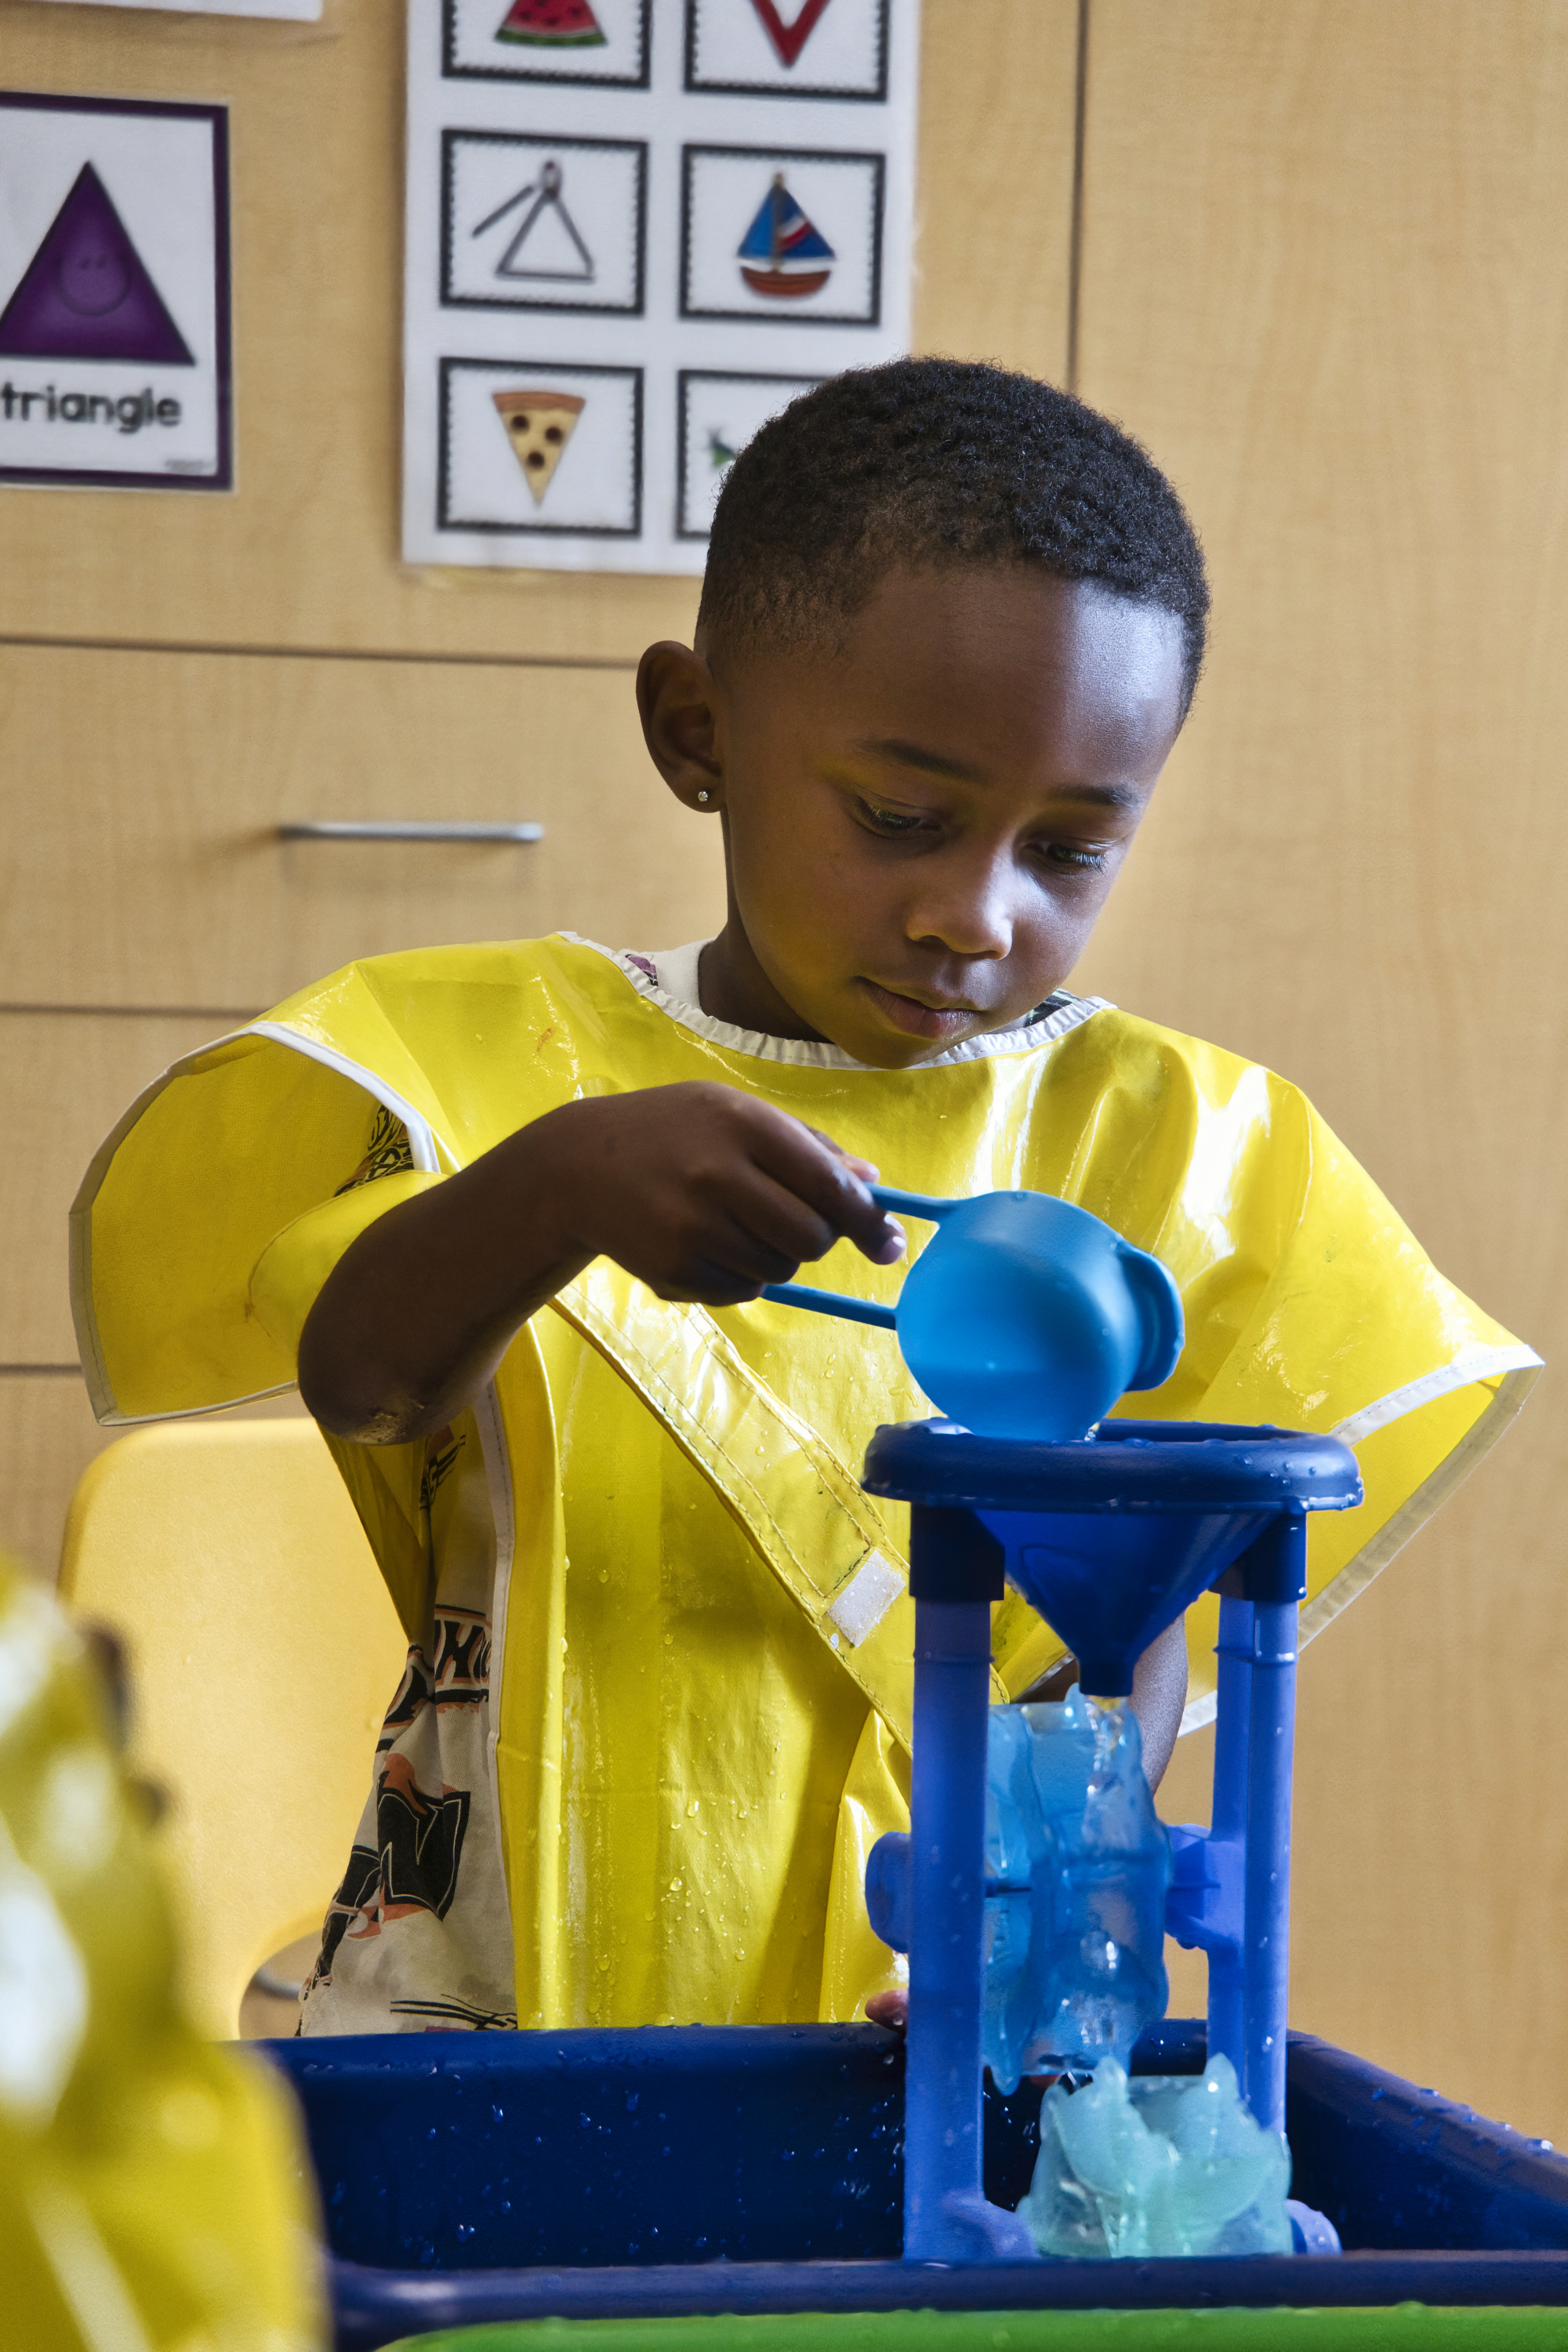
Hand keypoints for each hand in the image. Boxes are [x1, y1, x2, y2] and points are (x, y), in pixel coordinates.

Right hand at [532, 1081, 905, 1305]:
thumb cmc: (672, 1130)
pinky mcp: (674, 1269)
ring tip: (734, 1222)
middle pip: (812, 1239)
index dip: (870, 1223)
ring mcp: (693, 1227)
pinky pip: (743, 1290)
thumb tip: (870, 1184)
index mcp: (745, 1126)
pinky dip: (741, 1274)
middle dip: (816, 1239)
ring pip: (779, 1269)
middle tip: (794, 1222)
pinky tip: (706, 1242)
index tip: (890, 1244)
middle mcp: (719, 1176)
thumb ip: (806, 1145)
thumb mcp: (735, 1113)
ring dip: (775, 1256)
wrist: (577, 1165)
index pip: (830, 1187)